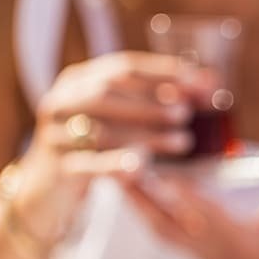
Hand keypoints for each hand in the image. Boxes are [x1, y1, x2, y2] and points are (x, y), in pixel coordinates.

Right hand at [14, 50, 213, 238]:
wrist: (48, 190)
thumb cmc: (95, 147)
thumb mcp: (122, 119)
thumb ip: (159, 99)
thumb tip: (210, 82)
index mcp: (78, 80)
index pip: (122, 68)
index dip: (162, 72)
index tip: (197, 81)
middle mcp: (61, 100)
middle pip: (109, 93)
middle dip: (152, 101)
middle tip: (186, 113)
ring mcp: (54, 133)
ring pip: (102, 130)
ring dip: (146, 134)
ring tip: (182, 141)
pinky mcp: (56, 167)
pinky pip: (88, 164)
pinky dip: (115, 164)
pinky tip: (142, 166)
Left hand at [122, 136, 258, 258]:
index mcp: (234, 240)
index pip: (197, 211)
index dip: (173, 189)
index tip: (152, 164)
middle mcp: (211, 250)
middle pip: (165, 222)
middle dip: (140, 197)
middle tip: (116, 170)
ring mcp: (203, 257)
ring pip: (162, 230)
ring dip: (139, 206)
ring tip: (118, 180)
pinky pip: (168, 236)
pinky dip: (152, 215)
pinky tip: (142, 201)